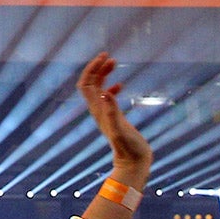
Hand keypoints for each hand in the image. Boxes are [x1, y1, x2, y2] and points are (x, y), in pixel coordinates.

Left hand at [78, 54, 151, 180]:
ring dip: (103, 75)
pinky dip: (111, 87)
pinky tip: (120, 85)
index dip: (91, 69)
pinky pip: (107, 98)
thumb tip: (105, 92)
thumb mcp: (120, 129)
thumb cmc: (129, 148)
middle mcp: (98, 110)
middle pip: (90, 84)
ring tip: (114, 63)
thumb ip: (112, 112)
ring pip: (98, 89)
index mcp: (97, 110)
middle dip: (97, 68)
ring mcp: (105, 114)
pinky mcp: (114, 118)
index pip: (86, 84)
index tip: (104, 57)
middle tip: (109, 56)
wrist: (133, 162)